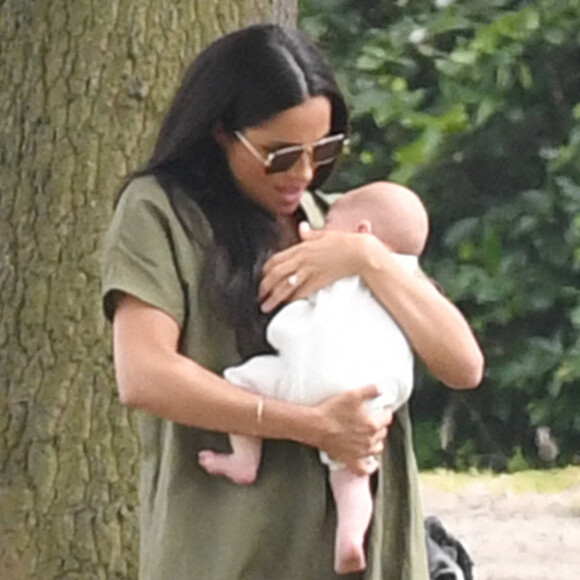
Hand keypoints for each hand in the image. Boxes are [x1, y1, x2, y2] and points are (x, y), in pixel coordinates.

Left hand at [259, 223, 379, 312]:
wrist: (360, 252)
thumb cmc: (346, 243)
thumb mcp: (325, 234)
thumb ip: (310, 233)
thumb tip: (302, 228)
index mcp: (302, 247)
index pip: (276, 259)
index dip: (266, 270)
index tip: (262, 278)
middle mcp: (303, 259)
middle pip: (277, 274)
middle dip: (265, 287)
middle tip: (259, 296)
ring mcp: (310, 270)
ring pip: (286, 285)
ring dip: (274, 297)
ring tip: (267, 306)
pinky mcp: (319, 281)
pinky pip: (301, 292)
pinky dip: (292, 299)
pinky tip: (287, 305)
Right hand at [313, 384, 392, 475]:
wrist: (315, 425)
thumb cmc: (331, 411)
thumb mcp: (352, 395)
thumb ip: (370, 391)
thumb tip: (381, 389)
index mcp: (371, 425)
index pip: (387, 419)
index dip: (386, 412)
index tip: (384, 410)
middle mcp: (368, 440)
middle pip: (382, 433)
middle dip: (380, 425)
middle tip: (375, 420)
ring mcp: (360, 452)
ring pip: (376, 448)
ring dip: (377, 441)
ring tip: (373, 436)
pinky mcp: (350, 459)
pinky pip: (364, 469)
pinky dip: (370, 467)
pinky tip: (371, 464)